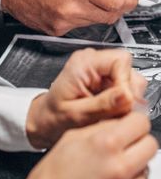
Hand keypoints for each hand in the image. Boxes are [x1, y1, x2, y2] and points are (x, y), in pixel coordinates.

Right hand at [1, 0, 137, 34]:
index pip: (117, 1)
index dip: (129, 0)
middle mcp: (70, 6)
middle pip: (110, 15)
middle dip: (115, 6)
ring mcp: (62, 21)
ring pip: (95, 21)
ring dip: (96, 10)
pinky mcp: (55, 30)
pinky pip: (78, 26)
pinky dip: (79, 16)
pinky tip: (66, 4)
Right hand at [13, 112, 160, 178]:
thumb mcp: (69, 140)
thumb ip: (99, 128)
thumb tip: (120, 122)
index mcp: (104, 145)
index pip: (140, 122)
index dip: (134, 122)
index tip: (130, 127)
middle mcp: (120, 168)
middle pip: (151, 145)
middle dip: (138, 142)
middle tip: (123, 149)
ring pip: (149, 170)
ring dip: (135, 168)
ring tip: (113, 174)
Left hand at [26, 48, 146, 148]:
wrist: (47, 118)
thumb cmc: (54, 115)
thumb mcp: (76, 114)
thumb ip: (102, 105)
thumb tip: (127, 95)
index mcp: (83, 63)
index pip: (121, 60)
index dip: (126, 83)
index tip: (124, 102)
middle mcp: (94, 62)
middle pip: (130, 70)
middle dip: (128, 94)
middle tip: (117, 112)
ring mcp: (102, 71)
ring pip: (132, 81)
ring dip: (127, 101)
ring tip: (110, 113)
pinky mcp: (108, 82)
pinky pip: (127, 91)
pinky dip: (124, 104)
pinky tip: (111, 112)